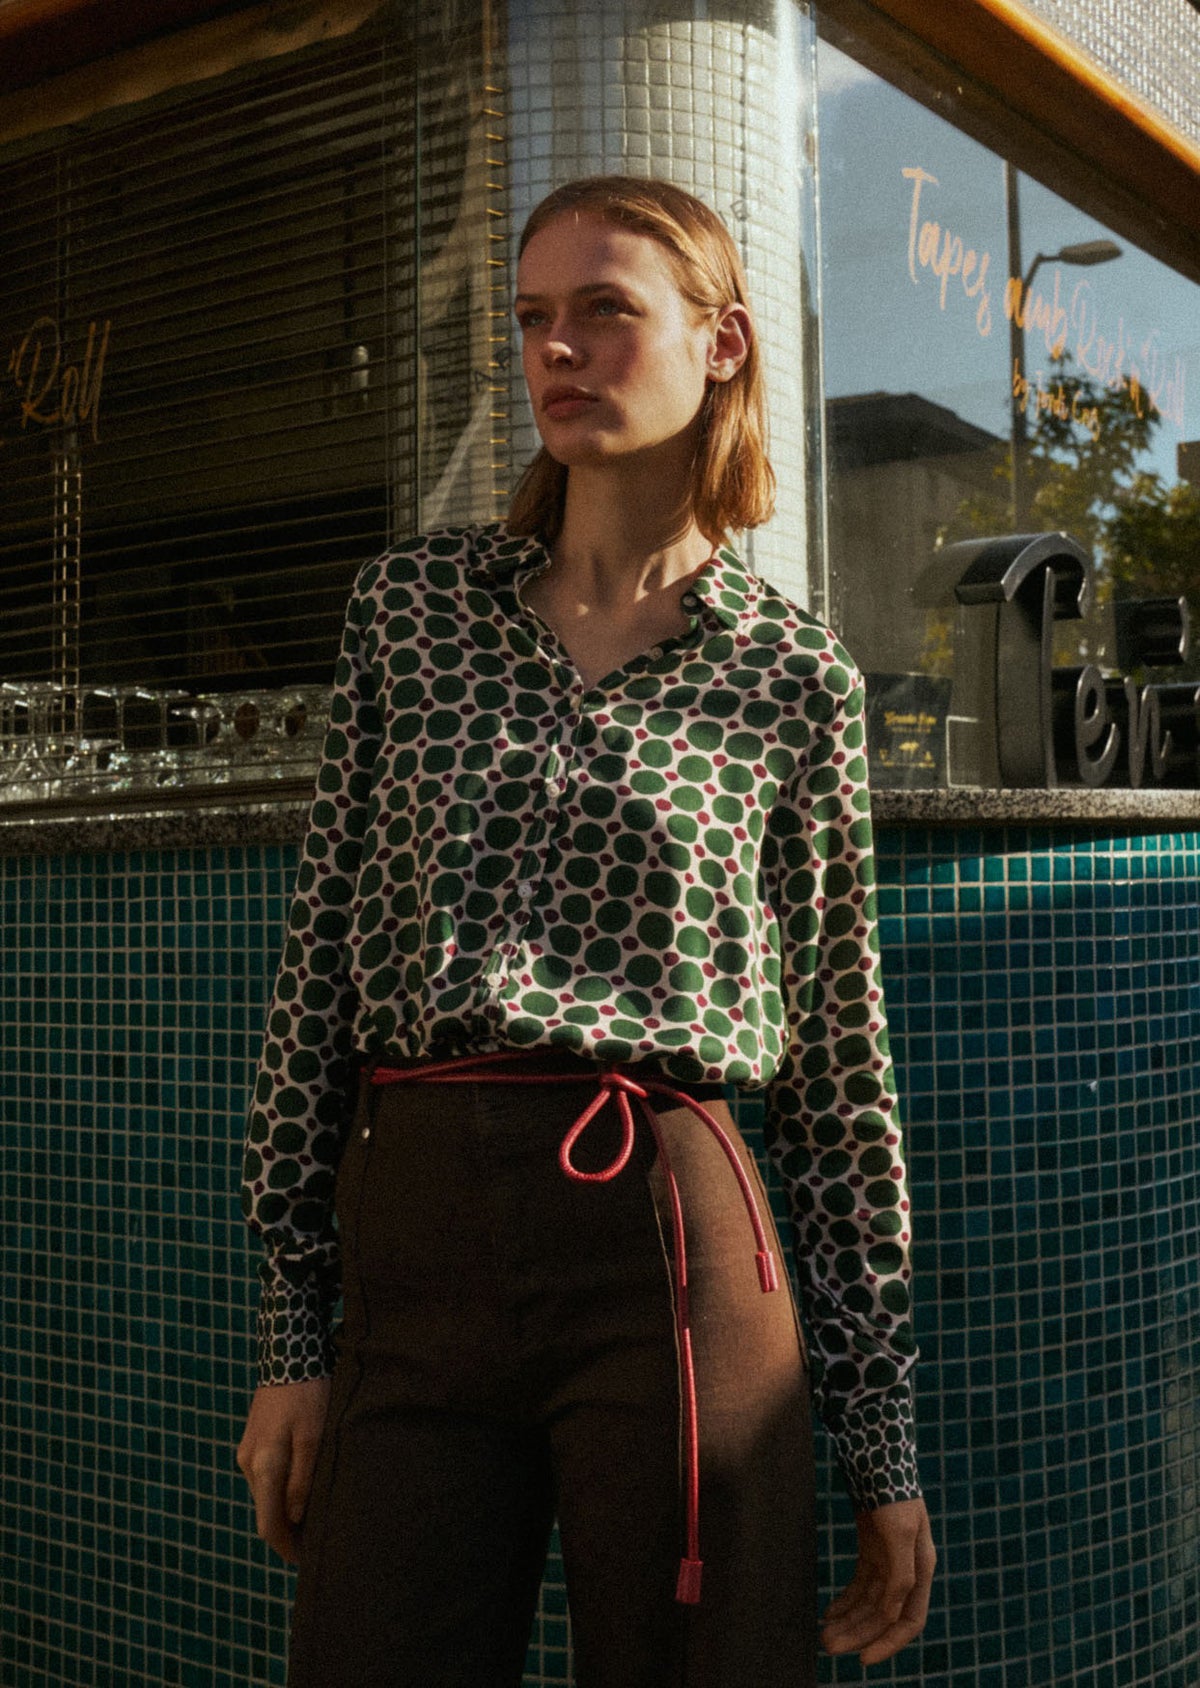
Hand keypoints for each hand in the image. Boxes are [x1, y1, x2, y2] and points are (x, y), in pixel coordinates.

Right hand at [236, 1378, 331, 1563]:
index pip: (269, 1525)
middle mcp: (249, 1463)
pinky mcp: (253, 1441)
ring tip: (314, 1521)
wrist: (289, 1353)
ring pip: (265, 1496)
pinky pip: (266, 1478)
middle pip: (266, 1514)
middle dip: (288, 1534)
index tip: (308, 1562)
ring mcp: (248, 1452)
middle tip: (317, 1545)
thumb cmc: (309, 1394)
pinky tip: (301, 1492)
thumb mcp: (315, 1437)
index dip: (288, 1549)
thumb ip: (303, 1480)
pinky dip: (280, 1492)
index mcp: (264, 1466)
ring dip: (285, 1513)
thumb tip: (295, 1518)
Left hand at [820, 1497, 934, 1665]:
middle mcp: (908, 1569)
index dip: (888, 1643)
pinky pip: (860, 1585)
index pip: (909, 1620)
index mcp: (921, 1568)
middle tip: (827, 1646)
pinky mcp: (872, 1548)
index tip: (862, 1659)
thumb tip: (892, 1613)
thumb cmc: (892, 1491)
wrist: (875, 1455)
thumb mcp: (899, 1531)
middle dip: (858, 1633)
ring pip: (869, 1602)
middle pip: (883, 1615)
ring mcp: (889, 1559)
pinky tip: (829, 1611)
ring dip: (848, 1620)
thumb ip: (901, 1574)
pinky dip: (845, 1600)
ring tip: (824, 1635)